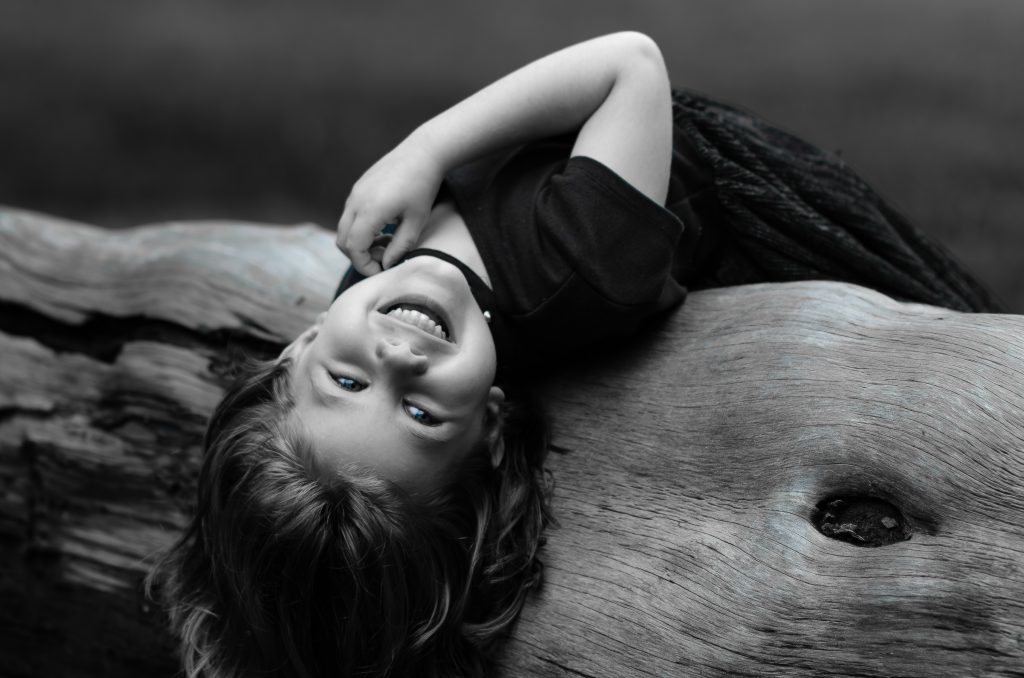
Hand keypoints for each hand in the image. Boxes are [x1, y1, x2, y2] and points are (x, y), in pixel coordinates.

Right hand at [336, 137, 444, 274]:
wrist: (422, 152)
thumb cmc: (423, 187)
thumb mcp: (416, 222)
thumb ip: (400, 247)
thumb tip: (387, 264)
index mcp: (370, 211)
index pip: (354, 248)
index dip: (364, 265)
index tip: (382, 270)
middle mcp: (356, 202)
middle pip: (343, 241)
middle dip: (360, 256)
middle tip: (384, 258)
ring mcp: (355, 193)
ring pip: (344, 228)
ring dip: (360, 242)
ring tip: (386, 242)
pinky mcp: (358, 188)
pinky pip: (350, 215)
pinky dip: (360, 228)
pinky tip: (383, 227)